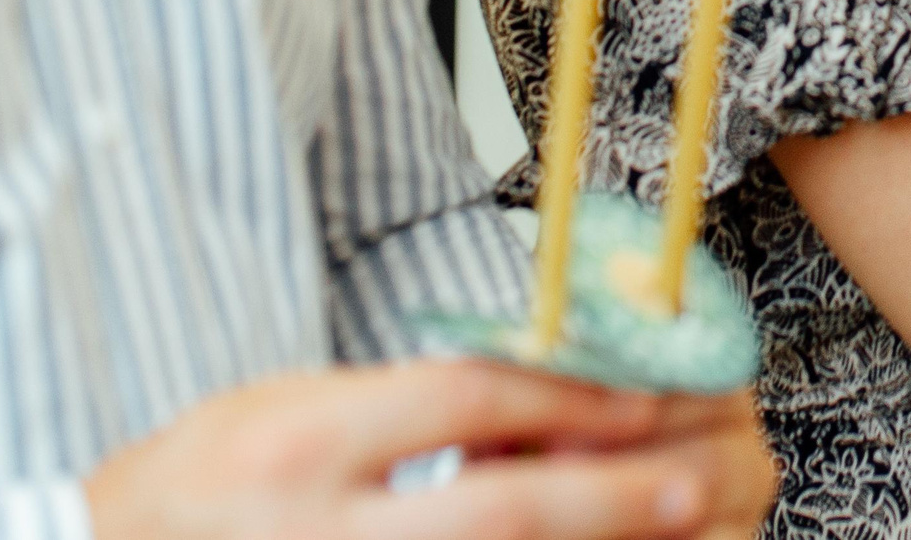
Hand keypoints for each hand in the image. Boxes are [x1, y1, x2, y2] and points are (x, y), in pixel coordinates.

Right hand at [83, 360, 775, 539]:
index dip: (570, 394)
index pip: (462, 402)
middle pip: (499, 513)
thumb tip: (555, 385)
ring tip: (686, 526)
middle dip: (615, 494)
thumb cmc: (205, 481)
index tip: (648, 387)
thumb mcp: (294, 404)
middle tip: (704, 476)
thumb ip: (413, 401)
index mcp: (302, 443)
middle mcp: (318, 532)